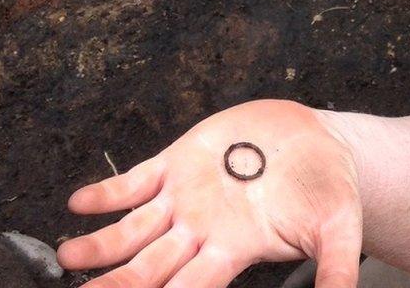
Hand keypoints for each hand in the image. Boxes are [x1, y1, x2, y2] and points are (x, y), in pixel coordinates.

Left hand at [57, 100, 361, 287]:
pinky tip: (80, 203)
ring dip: (100, 247)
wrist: (319, 139)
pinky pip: (134, 182)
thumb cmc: (328, 187)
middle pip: (148, 272)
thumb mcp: (339, 228)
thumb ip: (337, 268)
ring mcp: (186, 196)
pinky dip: (107, 194)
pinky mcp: (180, 160)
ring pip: (132, 232)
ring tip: (70, 257)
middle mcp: (201, 230)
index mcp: (234, 250)